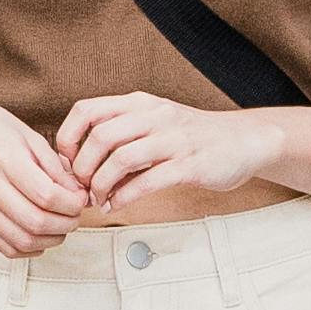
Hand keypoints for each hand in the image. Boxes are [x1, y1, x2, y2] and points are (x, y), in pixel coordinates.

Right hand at [0, 99, 93, 260]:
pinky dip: (29, 249)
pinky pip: (5, 247)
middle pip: (36, 222)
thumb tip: (76, 193)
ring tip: (60, 226)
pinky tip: (40, 236)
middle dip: (66, 224)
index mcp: (5, 159)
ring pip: (23, 240)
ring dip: (51, 240)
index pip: (47, 195)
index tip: (80, 198)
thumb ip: (54, 166)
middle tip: (74, 214)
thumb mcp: (27, 135)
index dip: (72, 203)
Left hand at [52, 89, 280, 218]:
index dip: (67, 137)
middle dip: (82, 168)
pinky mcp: (190, 165)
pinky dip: (124, 197)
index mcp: (139, 103)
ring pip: (121, 158)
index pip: (87, 110)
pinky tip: (116, 206)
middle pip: (100, 136)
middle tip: (80, 188)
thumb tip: (77, 163)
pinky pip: (148, 181)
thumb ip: (121, 136)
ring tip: (97, 200)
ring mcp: (173, 139)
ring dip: (101, 185)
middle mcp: (154, 116)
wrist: (244, 141)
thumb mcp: (154, 123)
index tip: (66, 163)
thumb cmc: (191, 137)